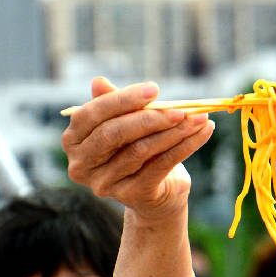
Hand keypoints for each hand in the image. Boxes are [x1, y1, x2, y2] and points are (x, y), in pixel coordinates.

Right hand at [63, 77, 213, 219]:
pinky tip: (203, 132)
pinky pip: (161, 165)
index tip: (154, 89)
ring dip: (174, 131)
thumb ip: (112, 103)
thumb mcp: (124, 121)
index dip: (122, 100)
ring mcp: (104, 183)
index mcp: (72, 140)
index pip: (92, 115)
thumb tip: (98, 81)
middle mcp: (81, 165)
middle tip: (180, 108)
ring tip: (199, 118)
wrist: (157, 192)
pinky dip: (186, 146)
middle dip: (149, 118)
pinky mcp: (131, 195)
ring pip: (141, 150)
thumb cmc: (135, 146)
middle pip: (113, 134)